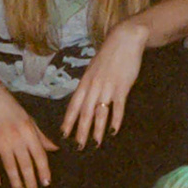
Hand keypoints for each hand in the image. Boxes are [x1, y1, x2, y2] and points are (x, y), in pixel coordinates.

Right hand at [0, 85, 57, 187]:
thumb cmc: (8, 107)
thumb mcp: (28, 119)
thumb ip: (40, 136)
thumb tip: (55, 149)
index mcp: (29, 131)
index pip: (39, 155)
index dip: (44, 170)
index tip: (46, 183)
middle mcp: (17, 137)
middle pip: (26, 163)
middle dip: (31, 181)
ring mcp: (1, 140)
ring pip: (10, 166)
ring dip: (15, 181)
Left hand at [62, 22, 148, 147]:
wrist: (124, 40)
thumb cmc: (109, 56)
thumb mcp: (93, 70)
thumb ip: (89, 85)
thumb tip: (84, 101)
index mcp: (85, 83)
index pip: (74, 106)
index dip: (68, 121)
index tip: (63, 135)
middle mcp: (93, 87)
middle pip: (85, 113)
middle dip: (81, 131)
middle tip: (78, 147)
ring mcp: (107, 87)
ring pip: (100, 113)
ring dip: (97, 130)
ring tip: (95, 144)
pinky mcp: (122, 87)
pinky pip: (118, 107)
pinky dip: (115, 120)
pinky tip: (113, 131)